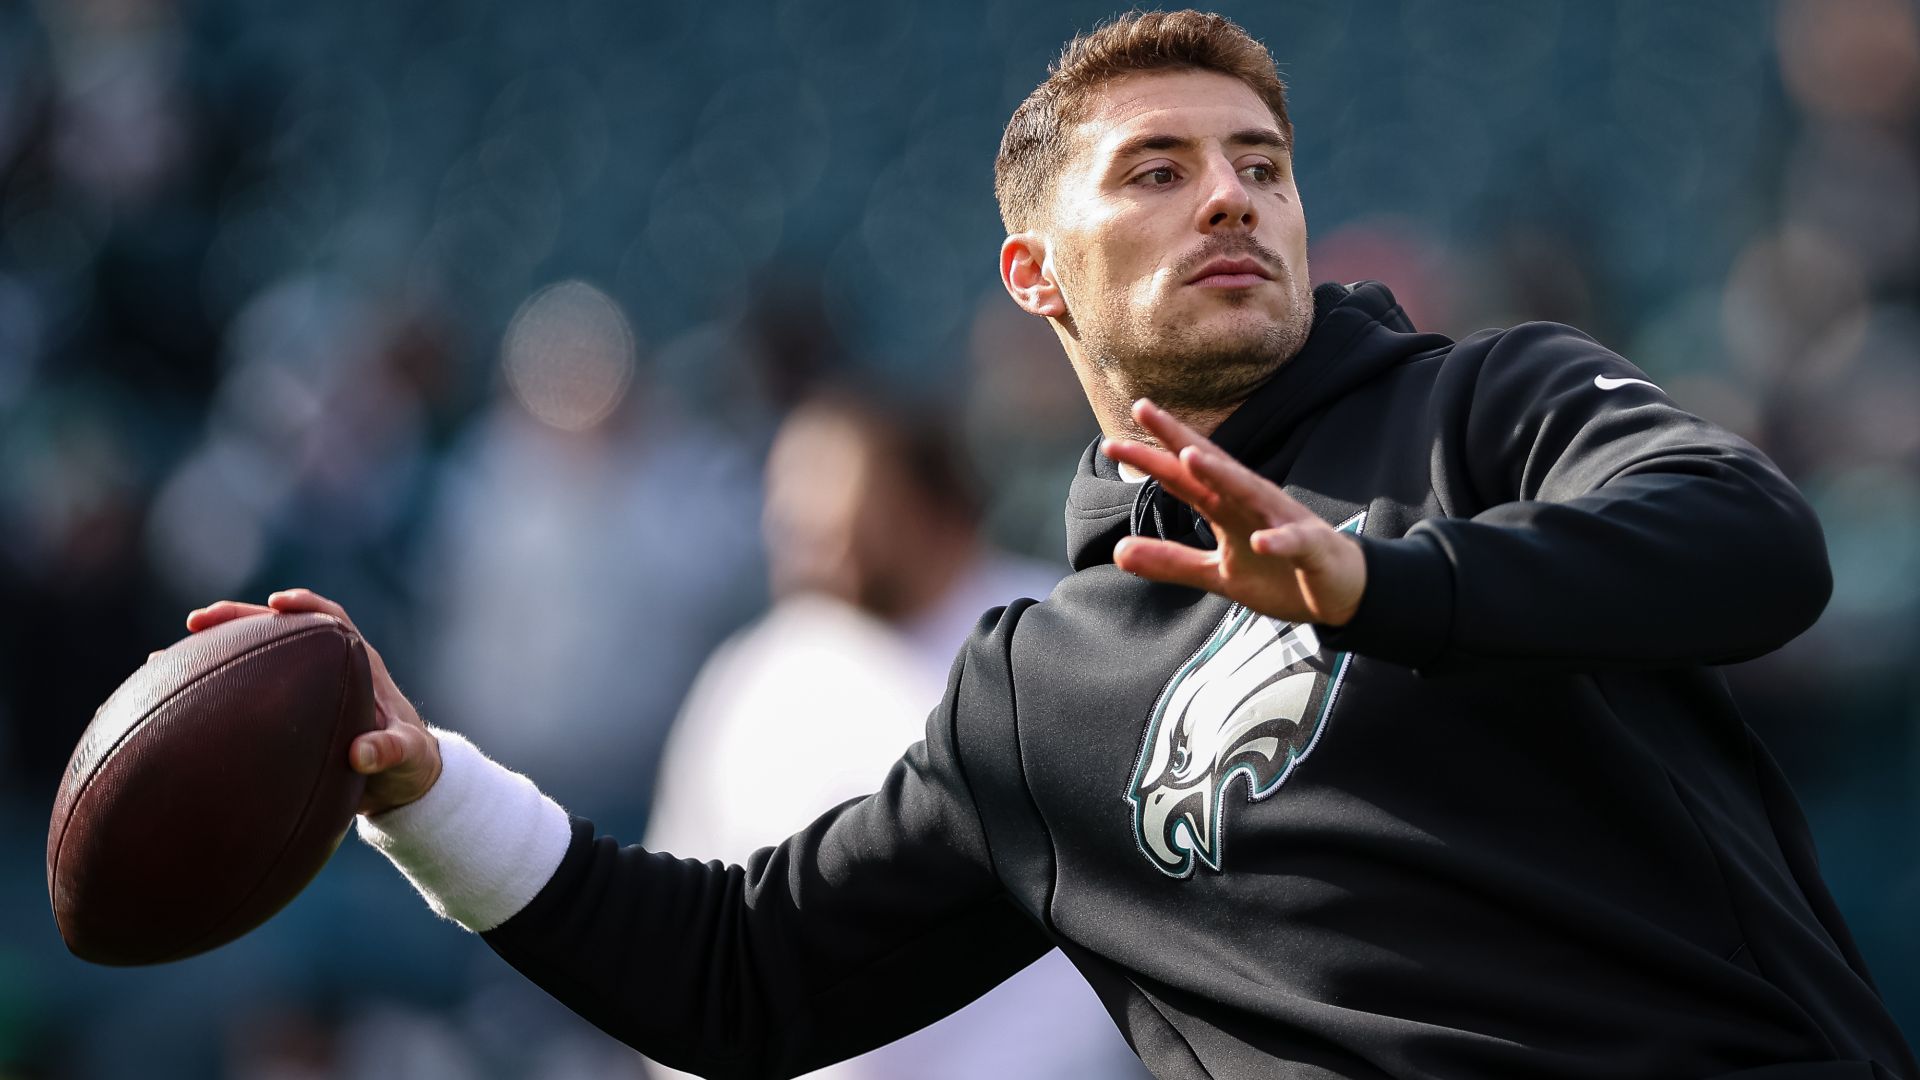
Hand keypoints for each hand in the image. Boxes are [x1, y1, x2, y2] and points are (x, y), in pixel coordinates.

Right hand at [183, 590, 442, 815]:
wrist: (401, 785)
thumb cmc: (410, 764)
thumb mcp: (407, 758)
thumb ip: (390, 751)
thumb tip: (360, 754)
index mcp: (359, 666)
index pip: (333, 619)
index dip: (306, 605)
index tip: (278, 603)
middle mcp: (327, 669)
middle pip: (278, 630)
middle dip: (237, 620)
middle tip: (196, 621)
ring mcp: (303, 689)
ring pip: (253, 660)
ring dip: (213, 655)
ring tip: (163, 660)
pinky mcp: (285, 712)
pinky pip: (245, 694)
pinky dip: (212, 694)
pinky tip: (171, 704)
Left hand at [1102, 398, 1366, 626]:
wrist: (1342, 591)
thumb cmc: (1278, 572)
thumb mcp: (1217, 574)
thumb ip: (1171, 562)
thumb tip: (1118, 552)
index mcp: (1228, 506)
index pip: (1184, 475)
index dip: (1152, 455)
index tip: (1112, 441)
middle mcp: (1252, 503)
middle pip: (1211, 466)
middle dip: (1177, 440)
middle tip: (1142, 410)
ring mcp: (1283, 522)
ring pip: (1250, 492)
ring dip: (1222, 475)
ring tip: (1190, 458)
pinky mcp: (1311, 548)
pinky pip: (1294, 542)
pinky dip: (1279, 541)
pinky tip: (1262, 542)